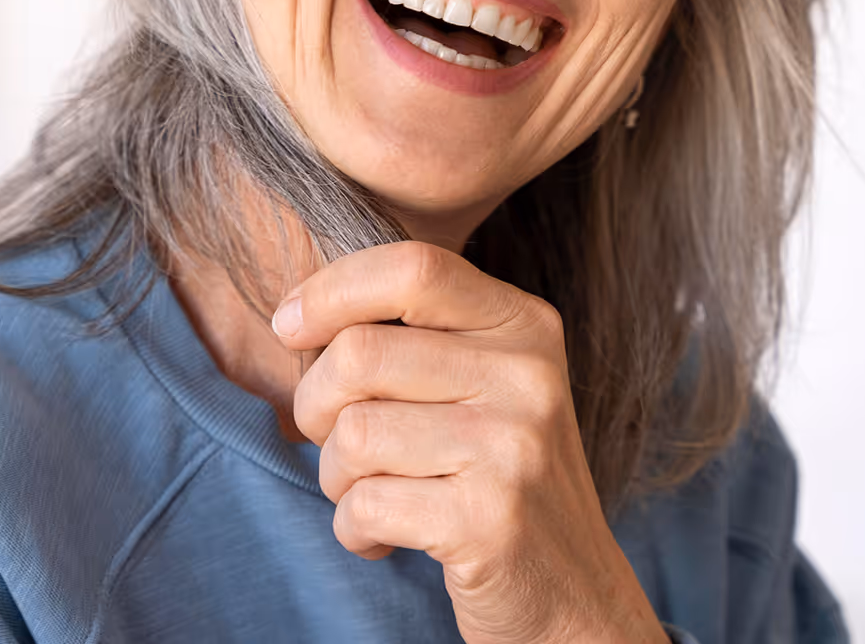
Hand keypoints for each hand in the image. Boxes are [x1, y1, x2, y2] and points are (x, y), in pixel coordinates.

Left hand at [271, 241, 665, 643]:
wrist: (574, 596)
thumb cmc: (496, 481)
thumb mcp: (481, 386)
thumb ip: (413, 337)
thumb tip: (295, 313)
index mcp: (524, 326)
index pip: (410, 267)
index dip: (331, 290)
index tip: (290, 326)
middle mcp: (528, 376)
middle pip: (359, 353)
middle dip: (316, 406)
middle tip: (336, 444)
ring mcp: (514, 447)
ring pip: (352, 434)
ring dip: (336, 478)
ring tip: (372, 496)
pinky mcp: (490, 520)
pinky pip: (364, 505)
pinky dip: (354, 530)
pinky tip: (386, 539)